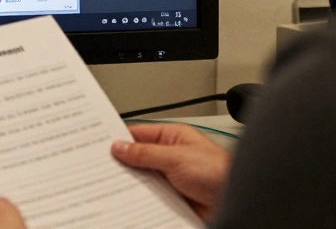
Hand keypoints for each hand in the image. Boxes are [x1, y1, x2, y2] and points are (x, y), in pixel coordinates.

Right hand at [111, 123, 231, 220]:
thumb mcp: (176, 158)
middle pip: (138, 158)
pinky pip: (151, 197)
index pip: (138, 134)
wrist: (238, 200)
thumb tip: (120, 146)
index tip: (98, 144)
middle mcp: (171, 157)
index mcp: (173, 138)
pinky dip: (140, 200)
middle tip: (100, 167)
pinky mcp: (173, 199)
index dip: (118, 138)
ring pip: (143, 180)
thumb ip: (145, 153)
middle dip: (122, 163)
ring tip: (112, 186)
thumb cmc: (219, 172)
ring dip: (131, 184)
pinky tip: (130, 202)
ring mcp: (172, 179)